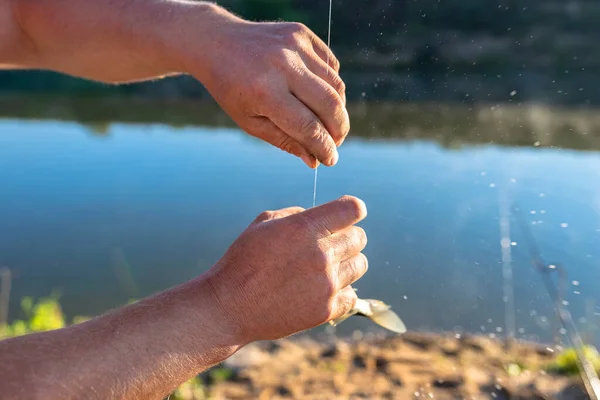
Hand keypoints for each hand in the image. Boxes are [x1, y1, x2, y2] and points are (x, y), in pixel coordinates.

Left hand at [183, 5, 349, 167]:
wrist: (215, 42)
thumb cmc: (231, 88)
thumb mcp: (250, 122)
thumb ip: (285, 141)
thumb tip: (315, 160)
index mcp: (265, 92)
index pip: (308, 127)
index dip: (324, 147)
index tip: (330, 160)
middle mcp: (283, 65)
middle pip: (330, 105)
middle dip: (339, 130)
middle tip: (335, 142)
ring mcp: (295, 45)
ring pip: (336, 85)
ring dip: (338, 110)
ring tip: (328, 123)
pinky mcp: (302, 32)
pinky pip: (331, 65)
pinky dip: (332, 85)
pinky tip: (320, 96)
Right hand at [205, 196, 367, 341]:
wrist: (229, 306)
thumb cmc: (243, 261)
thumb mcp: (263, 224)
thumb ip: (297, 215)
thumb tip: (320, 218)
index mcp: (304, 228)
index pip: (353, 210)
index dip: (352, 210)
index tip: (346, 215)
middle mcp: (320, 254)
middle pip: (360, 238)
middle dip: (347, 237)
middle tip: (330, 245)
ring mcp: (326, 284)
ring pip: (360, 265)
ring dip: (347, 264)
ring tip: (326, 268)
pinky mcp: (326, 310)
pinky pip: (352, 295)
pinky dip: (341, 292)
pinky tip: (322, 290)